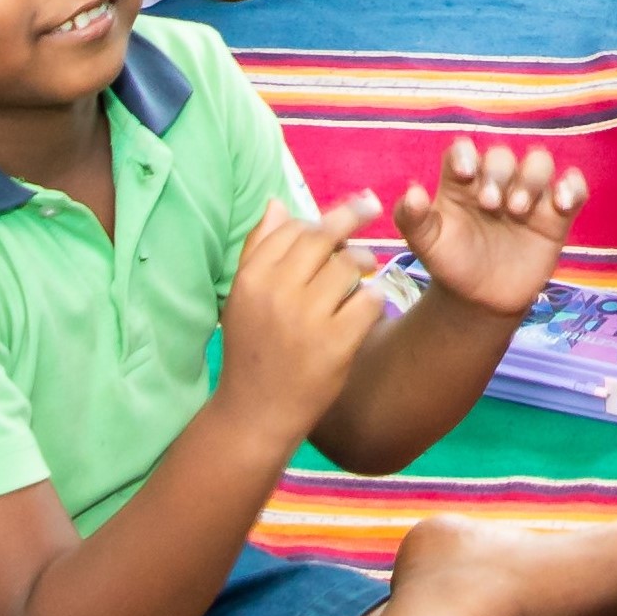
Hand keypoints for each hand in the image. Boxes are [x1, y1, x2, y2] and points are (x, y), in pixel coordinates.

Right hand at [212, 189, 395, 425]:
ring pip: (350, 266)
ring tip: (362, 274)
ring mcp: (307, 318)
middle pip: (324, 238)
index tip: (350, 205)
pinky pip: (368, 301)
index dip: (325, 215)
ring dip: (363, 264)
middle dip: (353, 218)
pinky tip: (365, 308)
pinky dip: (373, 300)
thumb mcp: (244, 297)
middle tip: (372, 207)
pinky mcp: (336, 343)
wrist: (256, 412)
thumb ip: (258, 249)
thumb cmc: (254, 349)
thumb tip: (278, 203)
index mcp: (252, 278)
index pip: (294, 228)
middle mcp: (277, 292)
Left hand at [393, 138, 585, 314]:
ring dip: (531, 178)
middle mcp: (496, 182)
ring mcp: (528, 196)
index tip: (466, 173)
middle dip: (499, 173)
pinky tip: (561, 204)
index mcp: (461, 182)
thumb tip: (414, 193)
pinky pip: (574, 189)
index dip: (466, 154)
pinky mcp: (555, 215)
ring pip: (539, 163)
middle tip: (491, 205)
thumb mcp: (426, 245)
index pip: (464, 151)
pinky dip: (573, 187)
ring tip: (518, 210)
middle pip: (503, 155)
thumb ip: (413, 219)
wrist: (481, 300)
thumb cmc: (452, 263)